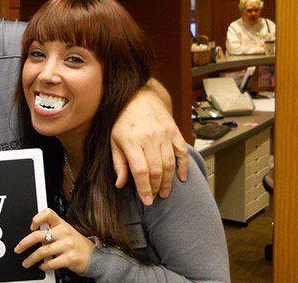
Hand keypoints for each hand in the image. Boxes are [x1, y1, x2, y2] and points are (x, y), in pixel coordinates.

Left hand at [14, 208, 93, 274]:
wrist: (94, 256)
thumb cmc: (76, 243)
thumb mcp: (66, 231)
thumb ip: (52, 230)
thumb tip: (33, 235)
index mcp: (62, 223)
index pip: (48, 213)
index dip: (37, 218)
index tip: (31, 226)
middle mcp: (64, 232)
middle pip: (38, 235)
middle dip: (24, 243)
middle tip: (18, 249)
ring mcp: (67, 245)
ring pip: (42, 251)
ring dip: (31, 259)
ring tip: (26, 262)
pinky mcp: (69, 258)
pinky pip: (50, 263)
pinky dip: (43, 266)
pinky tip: (42, 266)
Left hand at [111, 88, 188, 204]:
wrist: (139, 96)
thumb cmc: (122, 120)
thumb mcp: (113, 140)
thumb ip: (118, 163)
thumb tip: (120, 184)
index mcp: (131, 141)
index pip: (140, 170)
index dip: (144, 188)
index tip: (146, 201)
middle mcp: (149, 138)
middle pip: (156, 170)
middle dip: (156, 188)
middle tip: (154, 198)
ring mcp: (164, 134)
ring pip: (170, 163)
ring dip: (168, 181)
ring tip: (164, 192)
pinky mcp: (174, 130)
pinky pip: (182, 152)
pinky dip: (184, 167)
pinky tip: (181, 178)